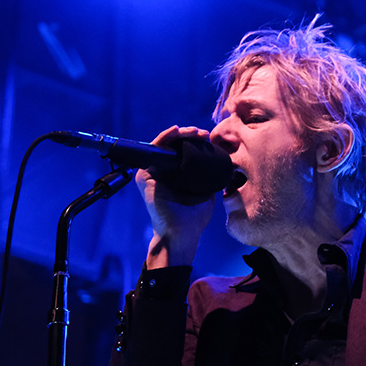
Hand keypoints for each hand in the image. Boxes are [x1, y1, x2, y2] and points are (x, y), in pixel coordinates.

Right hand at [138, 125, 216, 267]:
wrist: (182, 234)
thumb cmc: (194, 217)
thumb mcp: (207, 191)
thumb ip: (209, 175)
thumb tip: (221, 159)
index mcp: (177, 175)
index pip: (183, 151)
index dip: (195, 141)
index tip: (209, 137)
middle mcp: (163, 172)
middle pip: (174, 145)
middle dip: (189, 135)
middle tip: (203, 133)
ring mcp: (153, 173)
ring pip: (164, 144)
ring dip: (179, 134)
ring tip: (194, 131)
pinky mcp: (144, 176)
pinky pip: (153, 151)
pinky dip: (164, 138)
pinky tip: (176, 132)